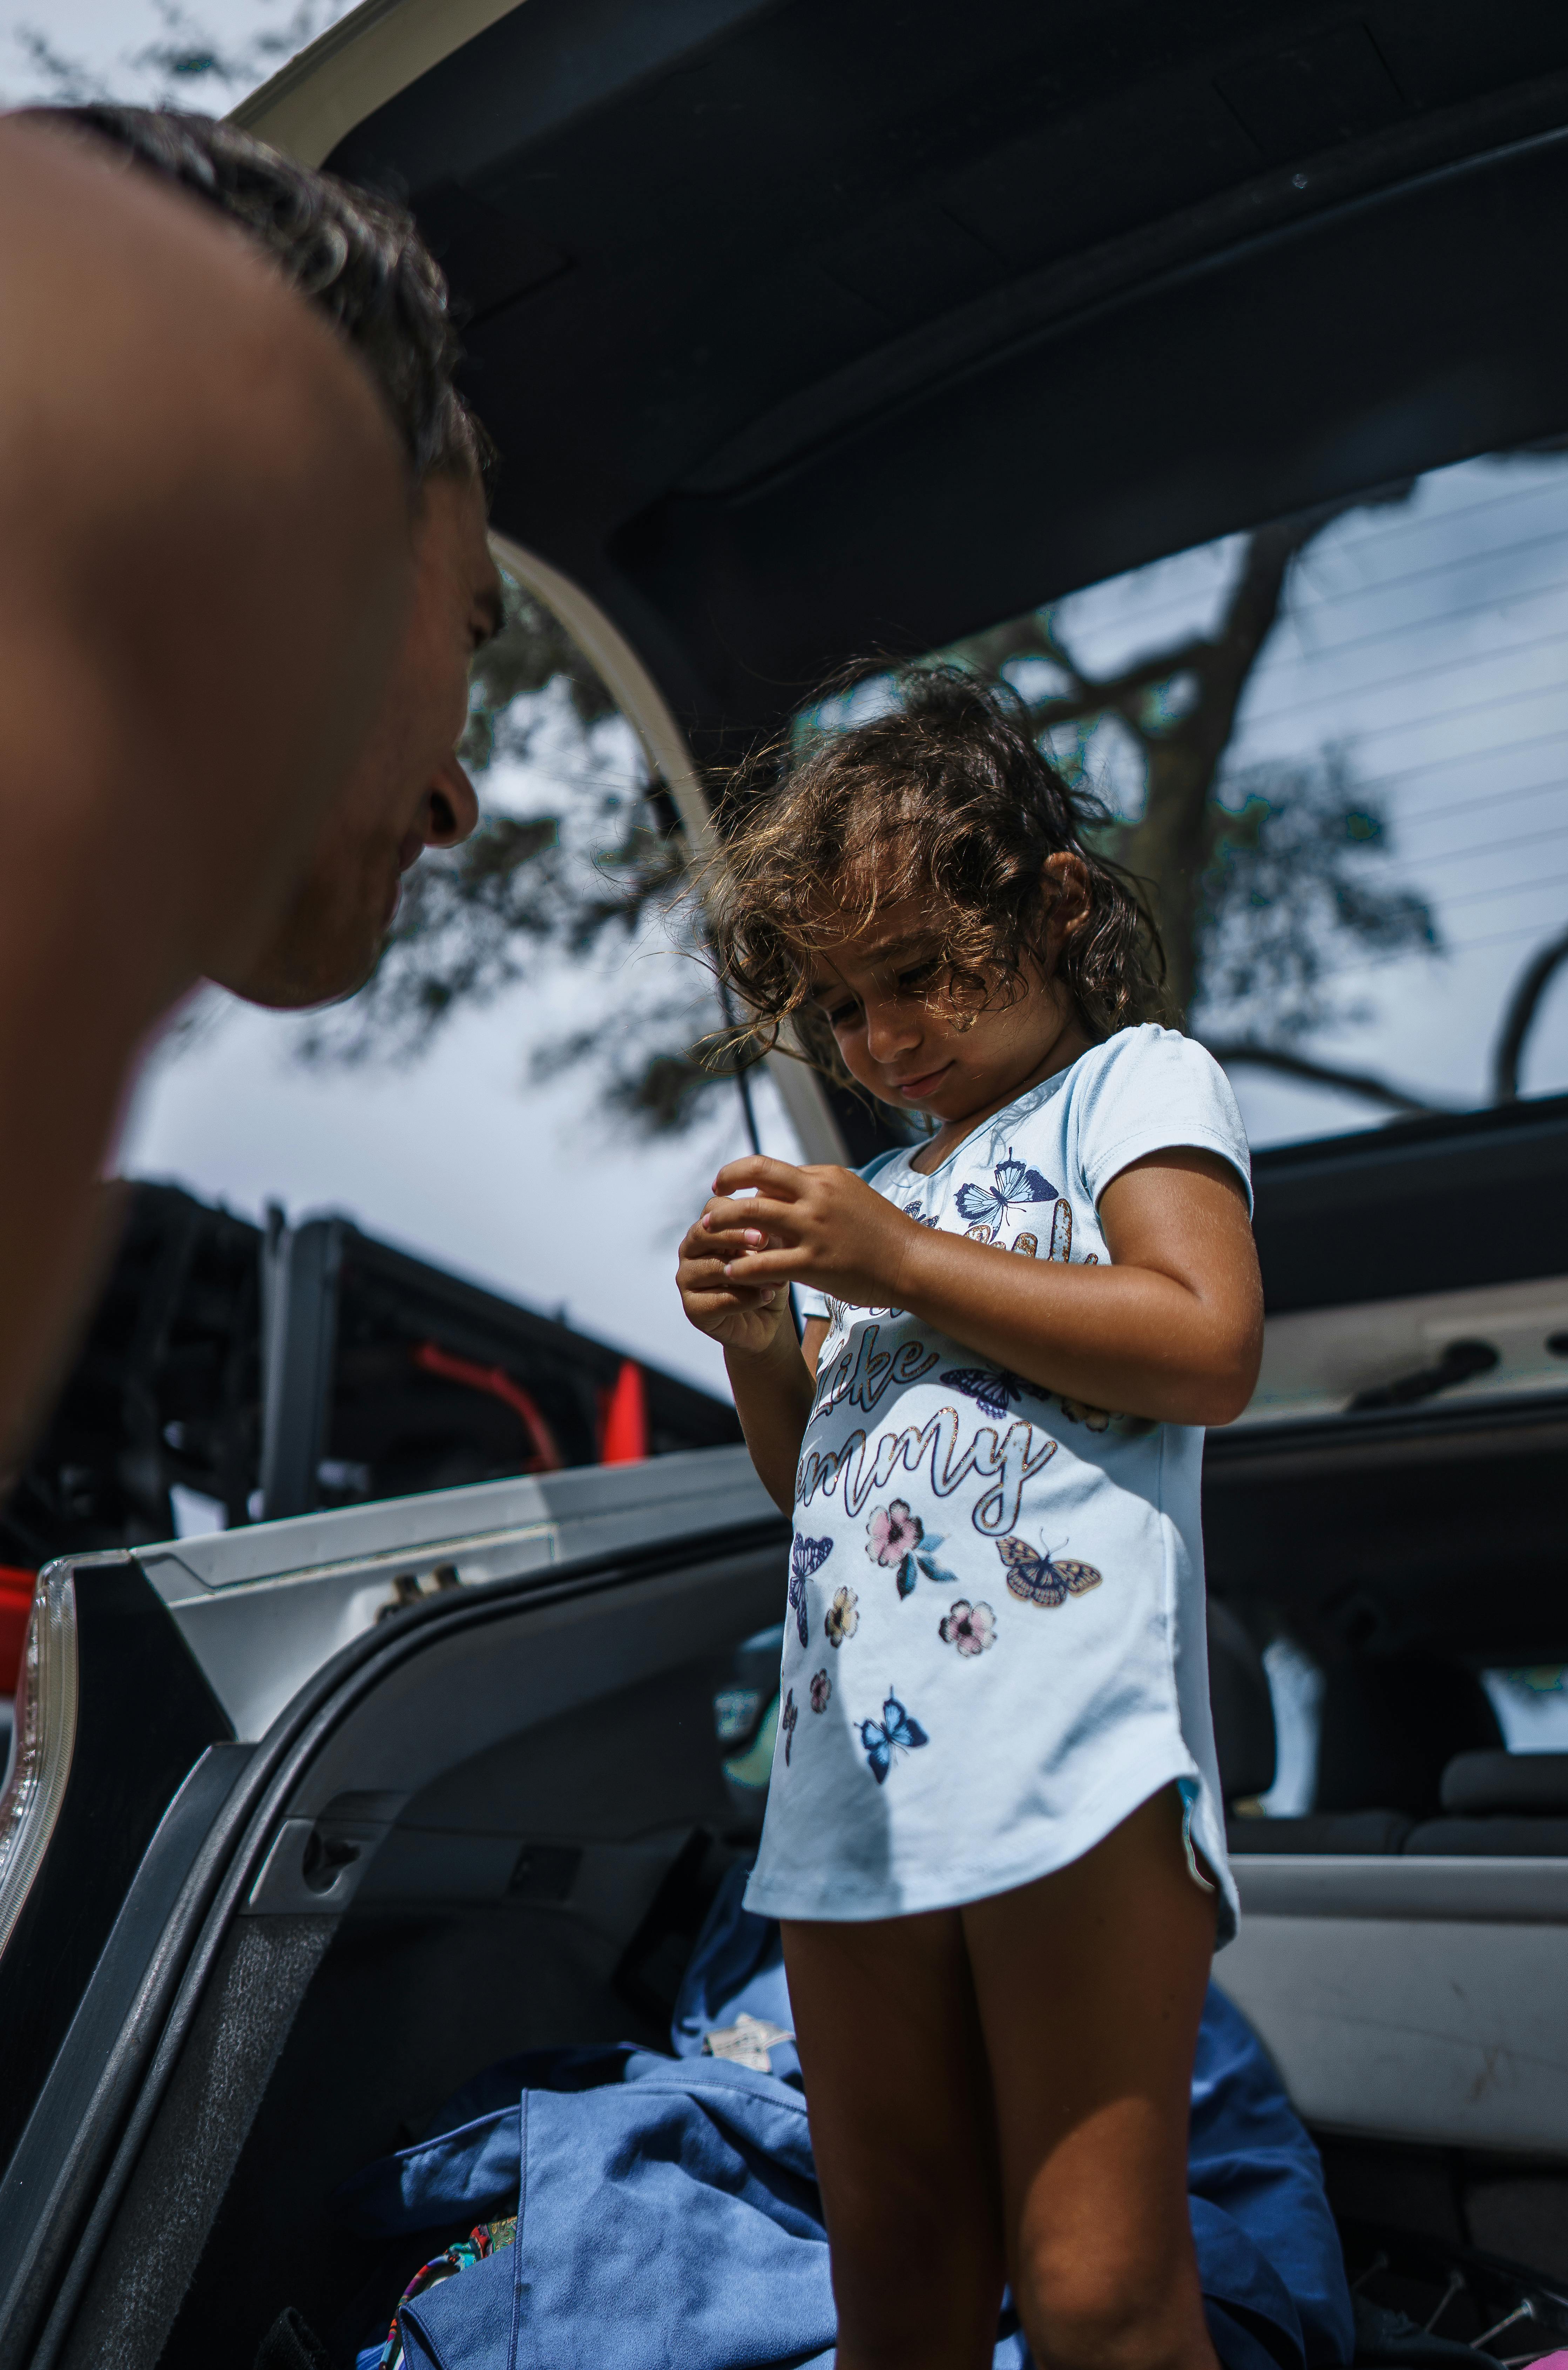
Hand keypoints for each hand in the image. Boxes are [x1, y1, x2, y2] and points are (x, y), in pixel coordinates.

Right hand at [676, 1193, 795, 1358]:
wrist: (766, 1319)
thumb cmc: (767, 1275)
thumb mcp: (774, 1248)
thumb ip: (770, 1227)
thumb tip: (776, 1202)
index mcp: (708, 1228)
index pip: (713, 1209)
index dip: (737, 1212)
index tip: (766, 1219)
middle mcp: (690, 1250)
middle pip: (703, 1233)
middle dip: (734, 1236)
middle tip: (763, 1240)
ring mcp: (686, 1279)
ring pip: (711, 1268)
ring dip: (747, 1273)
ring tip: (777, 1279)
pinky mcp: (692, 1309)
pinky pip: (715, 1300)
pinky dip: (745, 1299)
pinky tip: (766, 1297)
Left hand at [697, 1155, 919, 1308]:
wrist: (914, 1262)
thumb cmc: (884, 1234)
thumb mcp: (850, 1197)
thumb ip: (817, 1193)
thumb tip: (784, 1192)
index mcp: (825, 1177)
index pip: (772, 1169)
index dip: (744, 1177)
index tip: (730, 1187)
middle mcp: (817, 1194)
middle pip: (757, 1174)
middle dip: (726, 1182)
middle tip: (711, 1199)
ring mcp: (814, 1227)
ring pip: (752, 1213)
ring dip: (722, 1222)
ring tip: (705, 1233)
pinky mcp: (815, 1261)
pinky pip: (765, 1262)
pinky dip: (742, 1266)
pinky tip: (730, 1273)